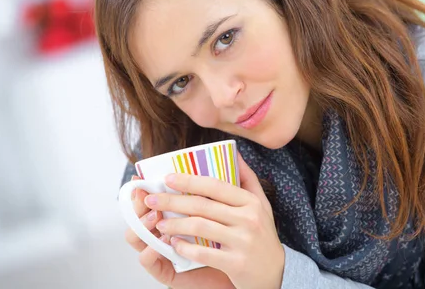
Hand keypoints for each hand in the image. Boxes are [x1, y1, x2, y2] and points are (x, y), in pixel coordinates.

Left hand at [145, 153, 284, 288]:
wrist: (273, 272)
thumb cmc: (262, 235)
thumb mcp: (261, 204)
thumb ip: (248, 178)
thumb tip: (234, 152)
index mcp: (251, 201)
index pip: (215, 186)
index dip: (189, 181)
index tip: (168, 178)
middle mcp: (248, 218)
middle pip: (202, 205)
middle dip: (172, 201)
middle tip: (151, 200)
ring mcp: (243, 241)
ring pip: (200, 227)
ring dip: (174, 225)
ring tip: (159, 224)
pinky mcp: (236, 263)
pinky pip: (204, 253)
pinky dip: (185, 248)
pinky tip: (173, 245)